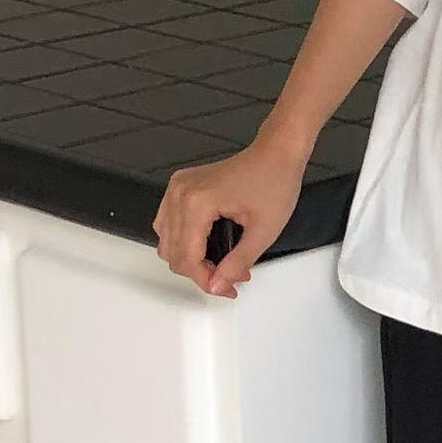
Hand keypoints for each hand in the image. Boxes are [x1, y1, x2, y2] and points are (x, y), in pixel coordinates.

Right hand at [153, 137, 307, 297]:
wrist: (276, 154)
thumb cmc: (273, 180)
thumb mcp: (263, 231)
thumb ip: (238, 262)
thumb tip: (218, 284)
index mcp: (197, 202)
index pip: (186, 258)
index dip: (205, 280)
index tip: (225, 288)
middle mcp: (181, 193)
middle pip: (172, 253)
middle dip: (199, 272)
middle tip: (227, 278)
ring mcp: (178, 188)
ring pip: (166, 241)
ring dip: (189, 259)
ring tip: (220, 264)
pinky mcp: (181, 187)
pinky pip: (168, 224)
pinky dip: (183, 242)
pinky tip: (207, 248)